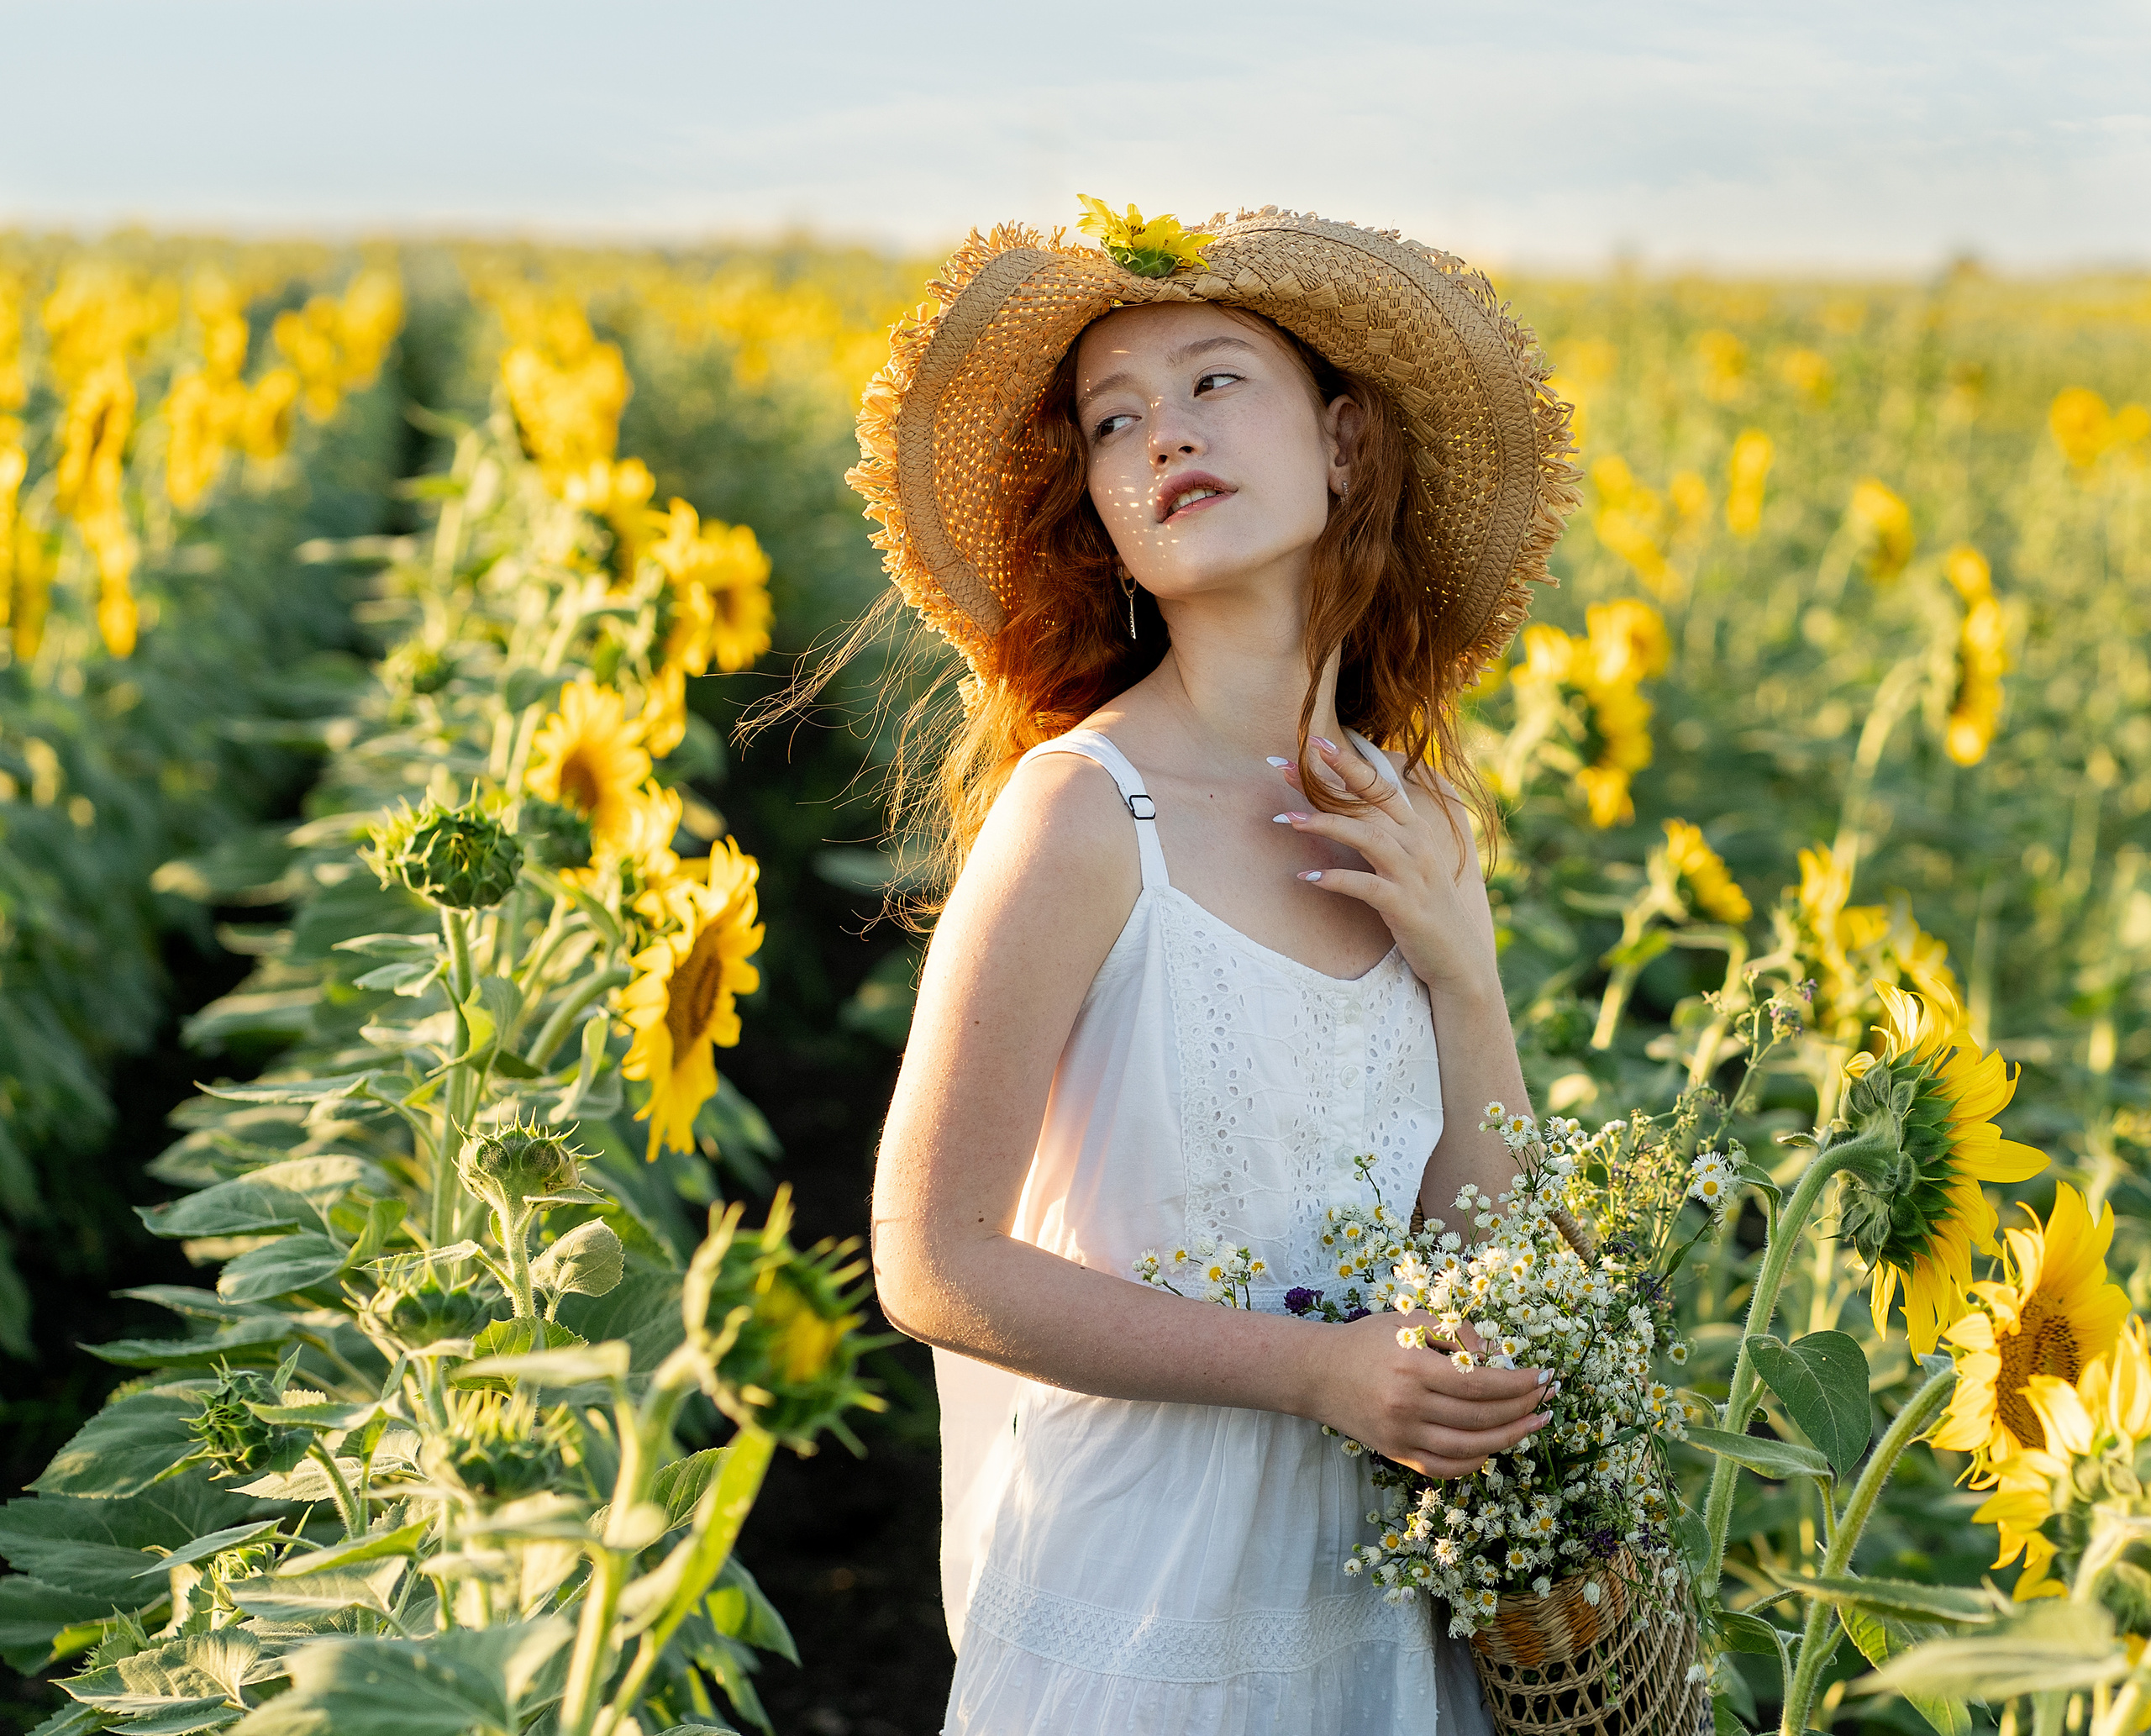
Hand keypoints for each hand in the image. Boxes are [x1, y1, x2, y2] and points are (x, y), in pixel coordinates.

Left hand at [1274, 737, 1499, 997]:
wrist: (1457, 959)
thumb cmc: (1425, 908)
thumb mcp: (1409, 865)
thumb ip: (1384, 837)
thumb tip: (1347, 815)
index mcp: (1415, 829)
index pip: (1379, 786)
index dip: (1347, 763)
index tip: (1313, 741)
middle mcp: (1416, 844)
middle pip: (1366, 802)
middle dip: (1324, 781)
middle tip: (1283, 765)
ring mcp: (1412, 874)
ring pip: (1365, 837)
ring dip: (1323, 824)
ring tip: (1285, 819)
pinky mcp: (1404, 905)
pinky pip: (1365, 887)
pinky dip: (1335, 881)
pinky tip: (1307, 880)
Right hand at [1301, 1313, 1550, 1478]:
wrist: (1317, 1374)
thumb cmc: (1366, 1341)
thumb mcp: (1408, 1322)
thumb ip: (1453, 1332)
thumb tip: (1496, 1356)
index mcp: (1413, 1367)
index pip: (1480, 1383)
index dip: (1518, 1384)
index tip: (1543, 1376)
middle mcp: (1408, 1405)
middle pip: (1481, 1416)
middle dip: (1523, 1408)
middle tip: (1548, 1398)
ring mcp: (1402, 1435)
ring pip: (1470, 1447)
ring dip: (1510, 1437)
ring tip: (1535, 1424)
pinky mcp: (1397, 1454)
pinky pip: (1445, 1467)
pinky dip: (1475, 1462)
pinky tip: (1494, 1447)